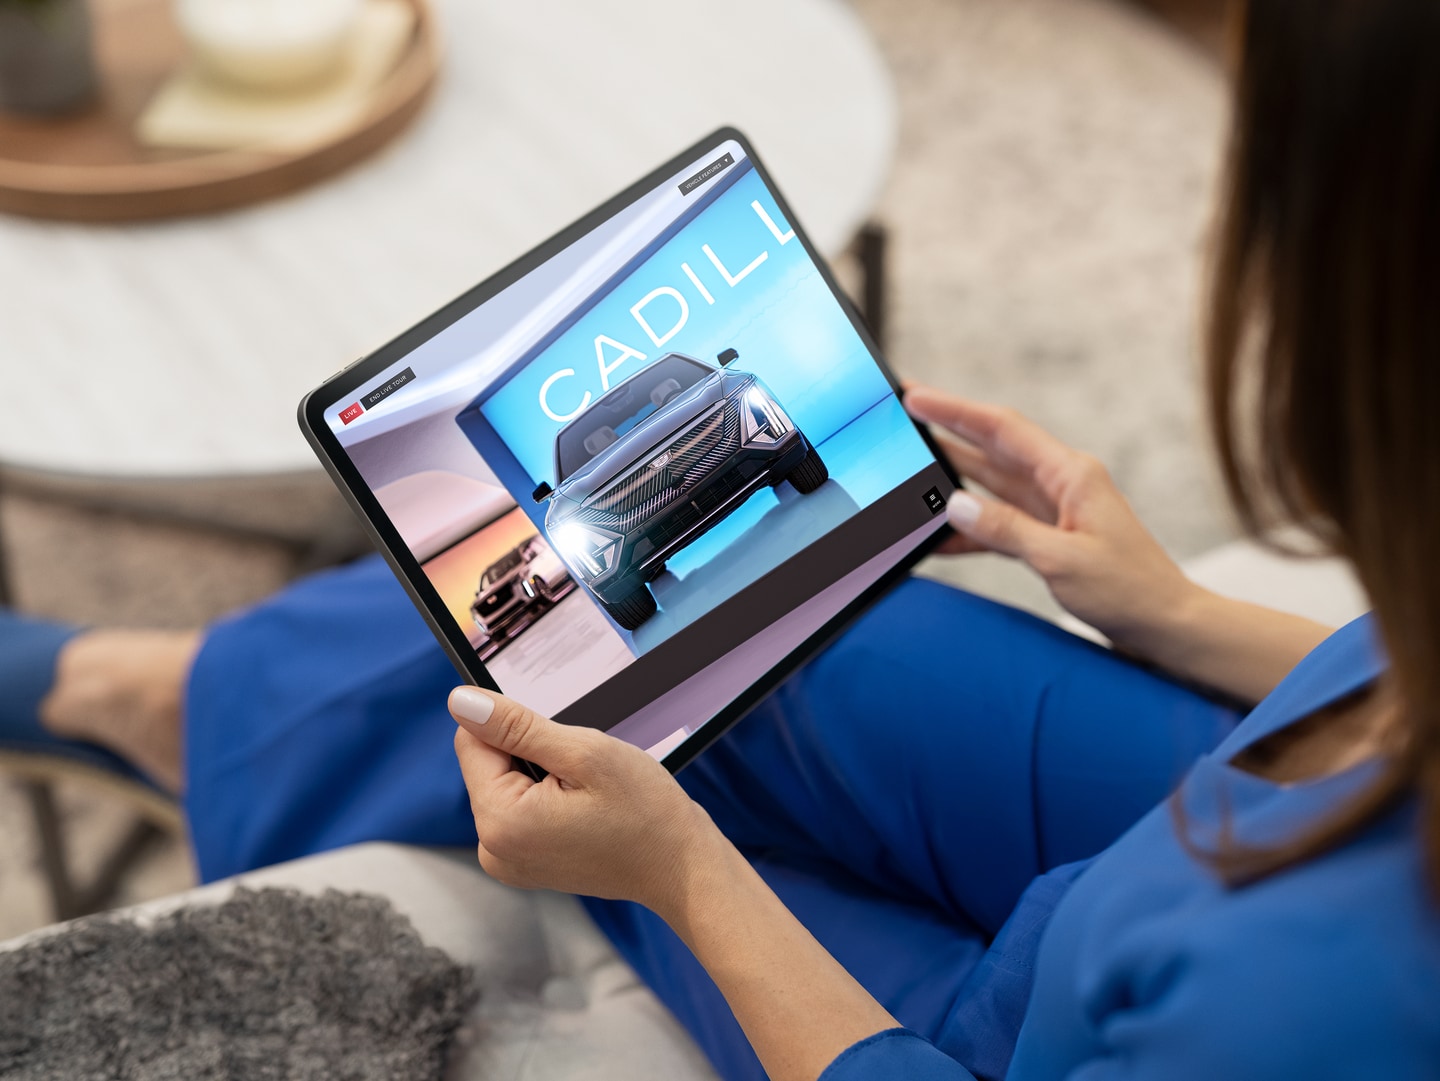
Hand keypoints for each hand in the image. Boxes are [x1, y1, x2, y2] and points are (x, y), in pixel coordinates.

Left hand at [450, 687, 722, 915]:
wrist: (679, 867)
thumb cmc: (644, 812)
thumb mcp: (583, 752)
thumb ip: (515, 726)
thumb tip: (460, 702)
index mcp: (500, 821)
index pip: (472, 741)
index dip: (517, 727)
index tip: (560, 743)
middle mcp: (493, 848)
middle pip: (487, 764)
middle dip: (531, 753)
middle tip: (581, 773)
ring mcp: (507, 861)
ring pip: (505, 783)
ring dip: (541, 774)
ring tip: (585, 794)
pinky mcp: (523, 864)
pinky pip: (519, 808)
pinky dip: (546, 797)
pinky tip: (581, 809)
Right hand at [904, 385, 1198, 654]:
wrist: (1165, 625)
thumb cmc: (1129, 590)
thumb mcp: (1062, 560)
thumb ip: (1006, 529)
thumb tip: (955, 505)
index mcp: (1070, 474)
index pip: (1002, 429)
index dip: (954, 410)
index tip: (915, 397)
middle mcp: (1059, 483)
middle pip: (991, 448)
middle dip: (946, 430)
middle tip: (904, 413)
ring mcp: (1053, 510)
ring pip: (990, 485)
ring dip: (950, 478)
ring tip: (908, 467)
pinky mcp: (1048, 537)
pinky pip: (998, 524)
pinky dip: (968, 530)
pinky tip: (937, 537)